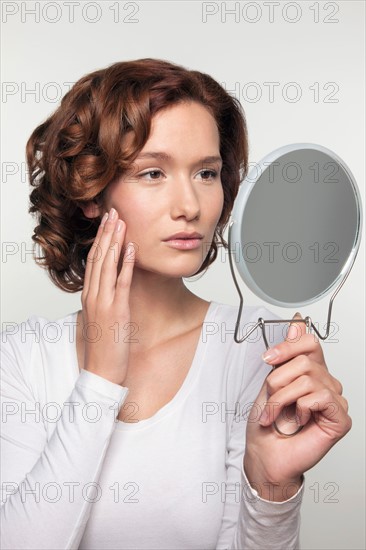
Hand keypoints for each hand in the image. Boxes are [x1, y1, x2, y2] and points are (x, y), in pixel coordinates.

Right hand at [80, 207, 134, 385]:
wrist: (101, 370)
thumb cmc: (104, 346)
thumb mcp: (101, 317)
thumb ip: (105, 298)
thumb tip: (114, 284)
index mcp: (89, 295)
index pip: (93, 260)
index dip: (100, 239)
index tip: (107, 222)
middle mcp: (93, 295)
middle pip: (98, 257)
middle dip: (106, 233)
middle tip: (113, 212)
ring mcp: (104, 302)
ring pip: (107, 264)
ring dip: (115, 241)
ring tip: (121, 221)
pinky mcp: (117, 310)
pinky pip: (122, 282)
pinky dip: (126, 263)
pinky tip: (131, 248)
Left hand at [244, 313, 351, 500]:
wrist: (264, 454)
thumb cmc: (267, 423)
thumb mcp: (270, 381)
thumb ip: (287, 353)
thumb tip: (297, 323)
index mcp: (311, 372)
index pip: (310, 343)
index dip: (288, 346)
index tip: (268, 358)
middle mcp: (325, 384)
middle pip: (306, 360)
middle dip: (278, 379)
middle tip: (269, 398)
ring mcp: (334, 401)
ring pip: (309, 379)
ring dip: (282, 397)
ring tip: (276, 414)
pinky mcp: (340, 418)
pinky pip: (320, 397)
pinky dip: (300, 408)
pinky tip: (297, 421)